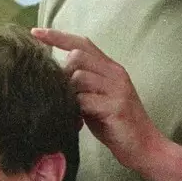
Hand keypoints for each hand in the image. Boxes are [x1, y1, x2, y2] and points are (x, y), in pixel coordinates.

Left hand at [32, 27, 166, 173]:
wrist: (146, 148)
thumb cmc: (117, 126)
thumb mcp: (97, 100)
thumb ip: (81, 86)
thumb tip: (54, 78)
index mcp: (111, 69)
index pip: (82, 43)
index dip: (58, 36)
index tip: (35, 33)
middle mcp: (116, 73)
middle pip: (77, 56)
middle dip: (62, 74)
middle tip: (61, 96)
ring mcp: (117, 89)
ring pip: (78, 77)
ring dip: (68, 94)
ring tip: (71, 112)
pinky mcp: (115, 107)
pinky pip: (84, 100)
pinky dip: (74, 110)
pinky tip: (76, 122)